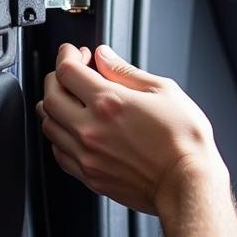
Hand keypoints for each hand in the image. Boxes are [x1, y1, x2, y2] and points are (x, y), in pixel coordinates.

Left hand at [37, 43, 225, 216]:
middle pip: (50, 96)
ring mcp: (87, 155)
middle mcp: (91, 129)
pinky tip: (73, 130)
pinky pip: (58, 153)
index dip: (67, 55)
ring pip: (49, 125)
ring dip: (53, 107)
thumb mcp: (164, 91)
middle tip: (68, 73)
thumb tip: (104, 57)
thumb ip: (126, 71)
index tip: (73, 53)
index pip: (67, 71)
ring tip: (68, 100)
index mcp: (109, 102)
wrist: (187, 183)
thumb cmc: (184, 141)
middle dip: (56, 78)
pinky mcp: (89, 176)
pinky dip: (59, 136)